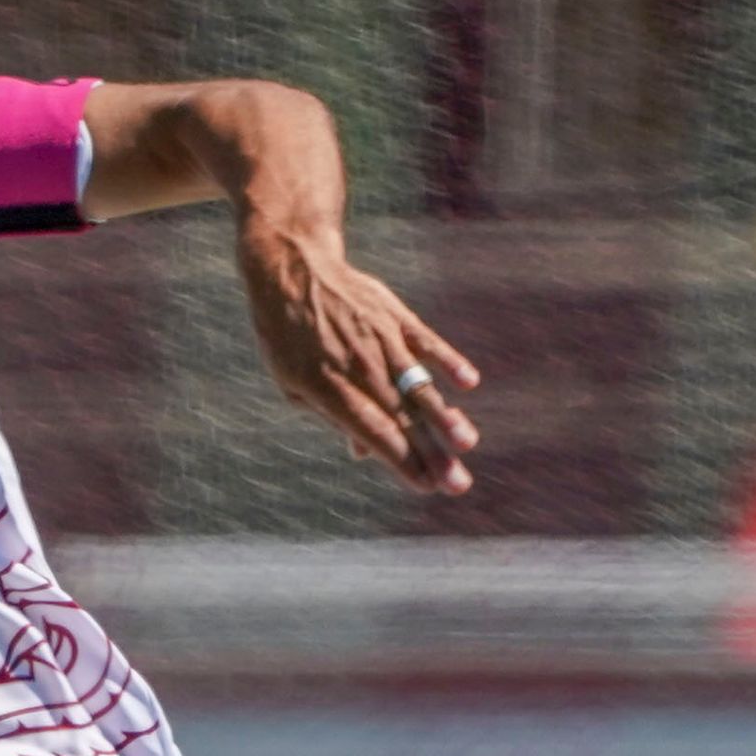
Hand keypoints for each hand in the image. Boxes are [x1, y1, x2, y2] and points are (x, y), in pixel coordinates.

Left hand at [239, 227, 480, 496]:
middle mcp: (359, 366)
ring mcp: (380, 339)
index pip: (375, 432)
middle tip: (458, 483)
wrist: (291, 269)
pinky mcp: (395, 316)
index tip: (426, 486)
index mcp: (330, 389)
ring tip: (467, 441)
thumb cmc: (288, 336)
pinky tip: (468, 382)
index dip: (402, 461)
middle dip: (432, 454)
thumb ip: (334, 417)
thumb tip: (365, 453)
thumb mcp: (294, 384)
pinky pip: (425, 341)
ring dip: (444, 416)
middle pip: (402, 417)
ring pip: (418, 384)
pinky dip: (447, 360)